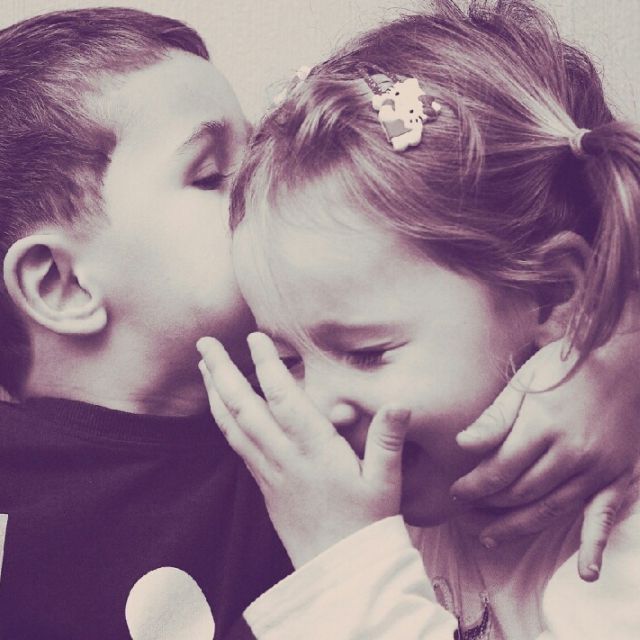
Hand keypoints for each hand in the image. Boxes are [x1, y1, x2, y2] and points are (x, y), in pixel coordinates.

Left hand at [197, 332, 409, 567]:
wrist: (338, 572)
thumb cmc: (365, 524)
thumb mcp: (385, 482)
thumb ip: (388, 440)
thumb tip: (399, 403)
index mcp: (313, 451)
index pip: (283, 399)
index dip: (266, 365)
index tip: (254, 337)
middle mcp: (283, 457)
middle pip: (243, 408)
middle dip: (222, 372)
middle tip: (205, 343)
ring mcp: (269, 471)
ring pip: (232, 426)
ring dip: (215, 393)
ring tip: (204, 366)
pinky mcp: (264, 483)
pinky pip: (236, 445)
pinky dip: (223, 419)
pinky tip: (221, 407)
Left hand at [450, 338, 639, 580]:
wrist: (626, 362)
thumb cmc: (567, 367)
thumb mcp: (525, 381)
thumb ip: (495, 417)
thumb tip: (461, 445)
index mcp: (543, 425)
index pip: (499, 468)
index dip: (474, 485)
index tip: (454, 492)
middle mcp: (571, 452)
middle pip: (521, 491)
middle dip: (488, 505)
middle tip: (463, 513)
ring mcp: (597, 468)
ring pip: (551, 508)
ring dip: (518, 526)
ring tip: (489, 535)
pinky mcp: (618, 477)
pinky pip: (604, 515)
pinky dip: (595, 544)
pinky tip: (586, 572)